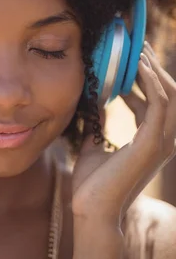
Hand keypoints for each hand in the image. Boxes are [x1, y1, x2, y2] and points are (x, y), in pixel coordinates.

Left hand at [71, 42, 175, 225]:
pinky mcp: (153, 143)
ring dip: (155, 71)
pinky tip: (137, 66)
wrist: (91, 211)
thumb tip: (92, 106)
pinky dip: (150, 82)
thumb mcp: (94, 146)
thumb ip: (97, 126)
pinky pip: (159, 103)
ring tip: (139, 51)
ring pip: (171, 95)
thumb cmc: (92, 186)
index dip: (140, 80)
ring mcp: (162, 142)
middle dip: (154, 69)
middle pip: (169, 94)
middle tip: (137, 47)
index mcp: (150, 141)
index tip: (125, 61)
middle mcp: (162, 140)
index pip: (153, 102)